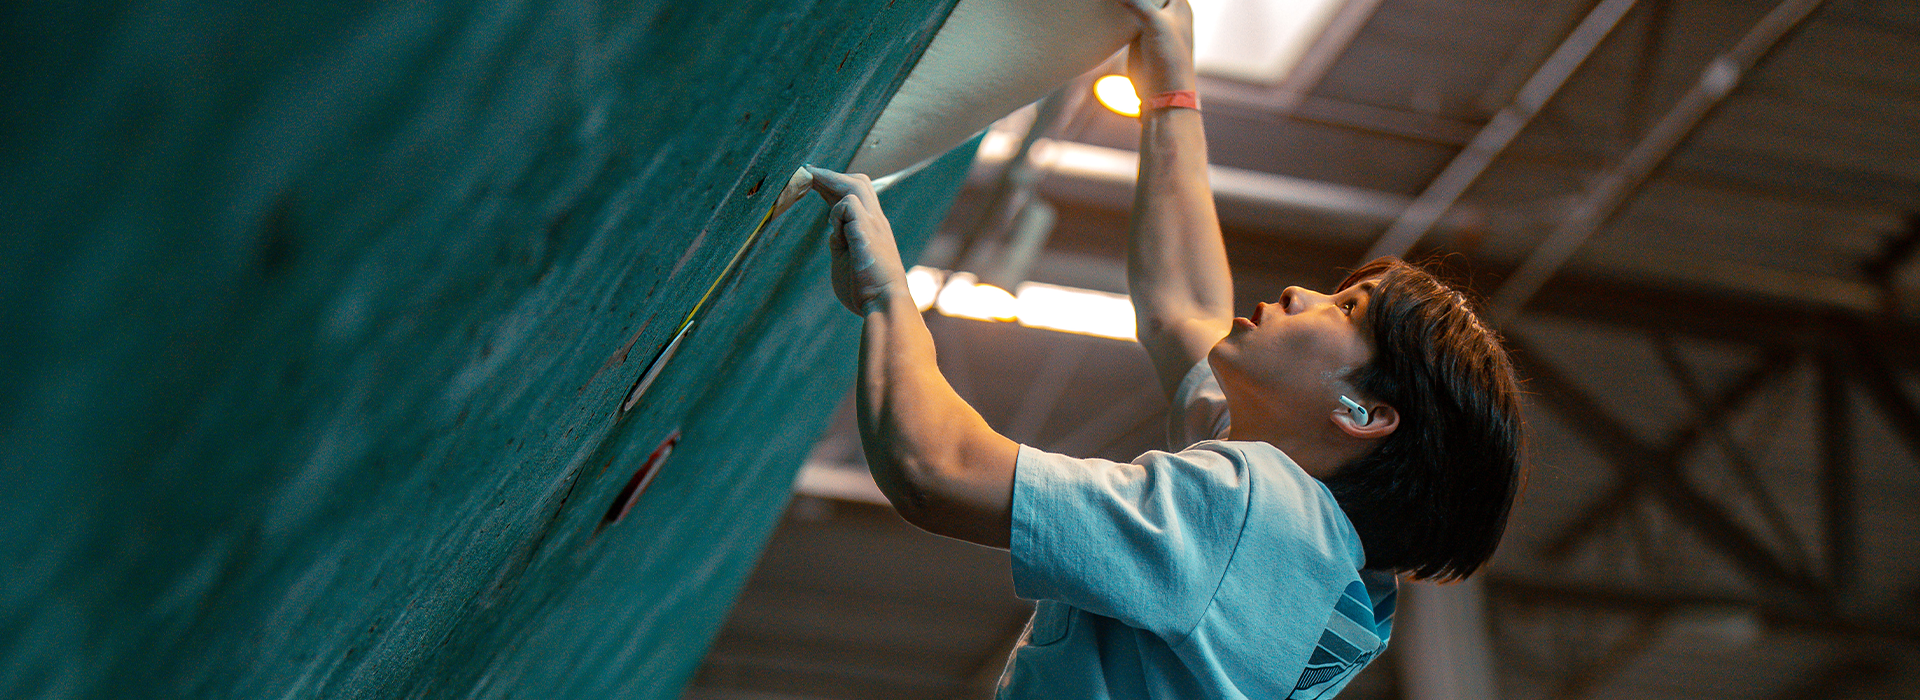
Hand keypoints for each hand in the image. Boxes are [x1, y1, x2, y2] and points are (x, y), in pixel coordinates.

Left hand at [807, 166, 907, 314]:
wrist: (884, 304)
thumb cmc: (866, 289)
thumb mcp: (846, 261)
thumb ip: (841, 244)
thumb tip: (833, 233)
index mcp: (872, 228)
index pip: (855, 196)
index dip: (834, 186)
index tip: (815, 182)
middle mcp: (876, 220)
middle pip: (859, 182)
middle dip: (831, 176)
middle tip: (807, 173)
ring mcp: (873, 223)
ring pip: (855, 185)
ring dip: (830, 182)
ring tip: (808, 177)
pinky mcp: (866, 231)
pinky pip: (849, 204)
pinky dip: (836, 211)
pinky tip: (832, 227)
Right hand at [1112, 0, 1195, 95]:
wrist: (1162, 94)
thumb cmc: (1169, 58)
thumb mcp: (1154, 24)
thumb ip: (1137, 3)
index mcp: (1179, 5)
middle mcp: (1166, 13)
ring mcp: (1151, 26)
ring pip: (1136, 4)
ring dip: (1126, 0)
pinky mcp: (1138, 38)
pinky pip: (1127, 18)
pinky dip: (1118, 11)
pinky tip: (1104, 7)